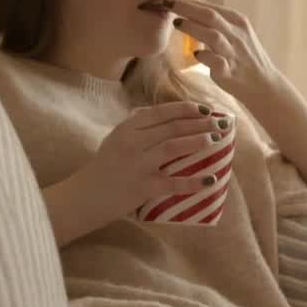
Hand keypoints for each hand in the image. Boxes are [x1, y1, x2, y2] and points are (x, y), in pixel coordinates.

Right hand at [77, 101, 231, 222]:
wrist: (85, 197)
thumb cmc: (103, 167)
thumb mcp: (115, 139)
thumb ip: (138, 126)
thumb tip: (166, 114)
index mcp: (127, 128)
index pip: (162, 112)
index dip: (186, 109)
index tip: (206, 109)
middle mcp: (133, 142)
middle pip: (173, 127)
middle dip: (201, 123)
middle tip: (221, 123)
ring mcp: (138, 164)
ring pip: (174, 147)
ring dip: (198, 141)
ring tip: (216, 139)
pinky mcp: (143, 187)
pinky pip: (174, 183)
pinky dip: (194, 182)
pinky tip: (211, 179)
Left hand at [171, 0, 280, 103]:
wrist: (263, 84)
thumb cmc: (243, 56)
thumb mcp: (235, 31)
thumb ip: (214, 18)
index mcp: (238, 21)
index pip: (211, 7)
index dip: (189, 2)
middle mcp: (237, 34)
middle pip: (210, 16)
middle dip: (187, 8)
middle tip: (166, 4)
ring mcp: (234, 53)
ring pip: (213, 35)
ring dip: (193, 28)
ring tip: (176, 23)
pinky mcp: (230, 71)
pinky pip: (216, 61)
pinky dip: (204, 56)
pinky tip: (195, 54)